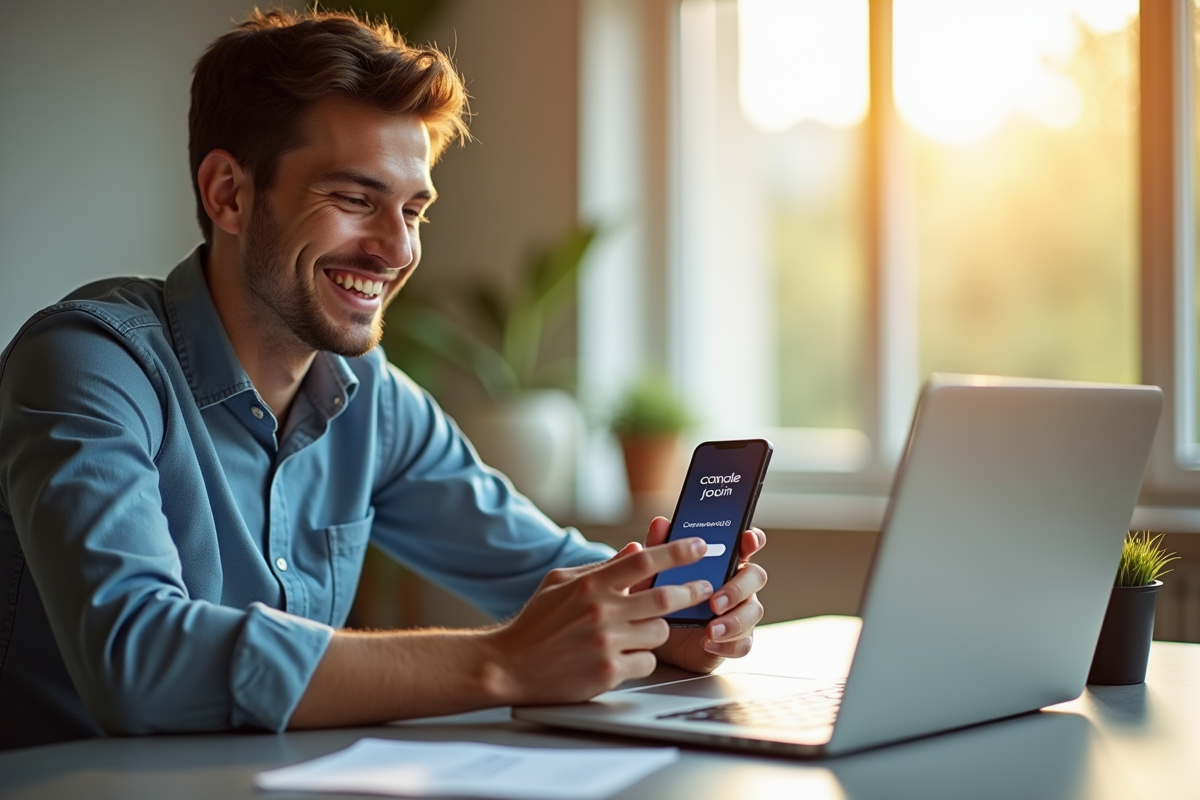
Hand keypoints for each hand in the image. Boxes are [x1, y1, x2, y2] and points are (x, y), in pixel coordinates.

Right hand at [487, 536, 714, 704]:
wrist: (509, 665)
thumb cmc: (536, 624)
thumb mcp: (561, 583)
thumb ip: (601, 567)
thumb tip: (635, 550)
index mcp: (590, 585)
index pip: (644, 561)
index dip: (677, 551)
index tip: (700, 546)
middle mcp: (600, 611)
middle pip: (664, 598)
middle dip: (691, 591)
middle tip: (705, 588)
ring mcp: (605, 643)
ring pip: (659, 632)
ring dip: (656, 631)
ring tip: (637, 632)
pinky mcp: (607, 672)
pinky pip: (646, 662)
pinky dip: (641, 659)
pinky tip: (623, 657)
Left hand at [635, 517, 767, 673]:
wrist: (650, 638)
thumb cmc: (658, 598)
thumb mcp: (651, 573)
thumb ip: (658, 549)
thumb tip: (660, 523)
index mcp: (721, 561)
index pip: (745, 543)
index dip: (752, 538)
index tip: (748, 538)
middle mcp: (735, 583)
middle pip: (755, 576)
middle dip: (738, 588)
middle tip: (714, 601)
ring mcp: (739, 611)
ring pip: (754, 611)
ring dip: (735, 620)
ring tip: (710, 629)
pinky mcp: (735, 639)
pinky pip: (744, 642)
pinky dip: (728, 644)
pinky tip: (708, 643)